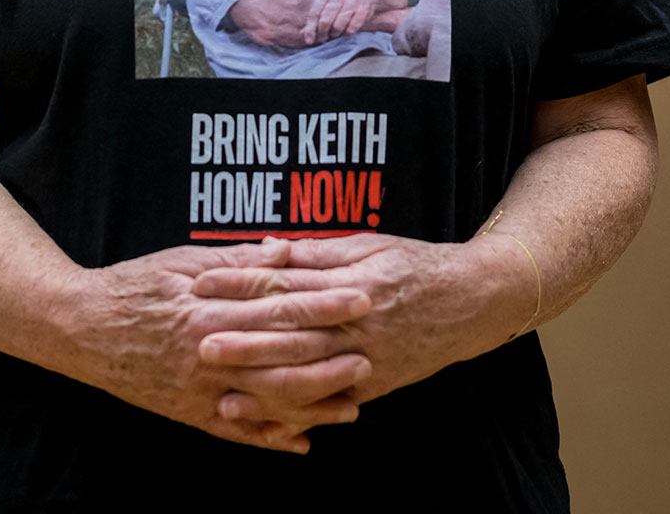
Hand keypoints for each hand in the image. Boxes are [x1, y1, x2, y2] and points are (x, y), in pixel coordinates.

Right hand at [61, 240, 373, 451]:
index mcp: (208, 308)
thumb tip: (287, 250)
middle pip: (281, 356)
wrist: (80, 329)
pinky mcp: (188, 414)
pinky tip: (303, 442)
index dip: (323, 302)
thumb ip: (238, 260)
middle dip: (331, 355)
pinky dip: (271, 438)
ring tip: (354, 401)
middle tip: (373, 349)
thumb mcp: (182, 261)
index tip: (361, 296)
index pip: (278, 305)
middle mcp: (207, 353)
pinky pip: (236, 432)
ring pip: (266, 401)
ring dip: (313, 403)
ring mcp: (198, 390)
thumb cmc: (134, 286)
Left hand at [190, 234, 533, 409]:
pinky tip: (269, 422)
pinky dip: (300, 417)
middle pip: (292, 336)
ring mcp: (368, 361)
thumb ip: (315, 253)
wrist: (470, 302)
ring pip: (309, 379)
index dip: (241, 284)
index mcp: (351, 284)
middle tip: (199, 343)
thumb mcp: (368, 246)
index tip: (201, 282)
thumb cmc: (414, 265)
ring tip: (224, 394)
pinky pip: (331, 404)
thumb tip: (266, 249)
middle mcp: (358, 326)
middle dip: (244, 342)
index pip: (286, 283)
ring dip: (265, 388)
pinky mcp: (374, 386)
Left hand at [306, 0, 377, 42]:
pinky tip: (347, 30)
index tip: (309, 40)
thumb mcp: (328, 4)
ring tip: (336, 34)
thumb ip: (317, 17)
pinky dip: (348, 32)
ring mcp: (352, 2)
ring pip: (339, 26)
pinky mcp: (363, 9)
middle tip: (324, 38)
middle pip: (326, 21)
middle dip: (323, 33)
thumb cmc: (343, 2)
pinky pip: (352, 28)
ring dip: (336, 34)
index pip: (315, 13)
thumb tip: (304, 33)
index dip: (311, 29)